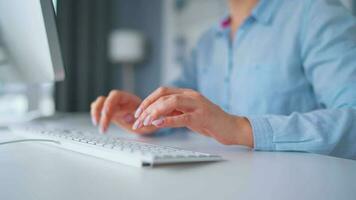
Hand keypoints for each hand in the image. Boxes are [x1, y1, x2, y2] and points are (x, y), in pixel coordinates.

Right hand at [90, 90, 157, 134]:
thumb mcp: (148, 119)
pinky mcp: (109, 111)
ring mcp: (113, 105)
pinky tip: (98, 123)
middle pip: (104, 100)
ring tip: (98, 125)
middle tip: (102, 127)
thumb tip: (129, 117)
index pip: (116, 95)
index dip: (109, 103)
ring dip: (95, 113)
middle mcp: (119, 101)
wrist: (147, 120)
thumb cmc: (148, 118)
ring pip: (99, 103)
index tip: (106, 114)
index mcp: (129, 99)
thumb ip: (142, 118)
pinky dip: (95, 114)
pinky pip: (98, 109)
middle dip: (100, 112)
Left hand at [133, 87, 253, 146]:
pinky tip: (157, 124)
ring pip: (171, 102)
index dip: (147, 100)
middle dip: (147, 107)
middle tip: (137, 120)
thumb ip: (175, 111)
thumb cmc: (210, 122)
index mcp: (187, 93)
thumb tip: (155, 115)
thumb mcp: (189, 114)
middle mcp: (191, 95)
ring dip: (154, 112)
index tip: (138, 112)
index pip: (162, 91)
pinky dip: (168, 120)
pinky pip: (182, 117)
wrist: (232, 128)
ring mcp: (198, 105)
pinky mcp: (203, 117)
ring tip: (144, 122)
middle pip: (163, 95)